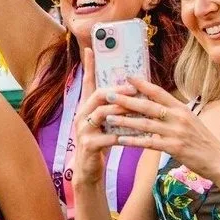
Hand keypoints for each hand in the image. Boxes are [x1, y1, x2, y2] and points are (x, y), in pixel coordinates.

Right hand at [71, 49, 130, 187]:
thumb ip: (113, 108)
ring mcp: (83, 130)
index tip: (90, 49)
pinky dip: (123, 134)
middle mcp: (82, 115)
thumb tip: (131, 92)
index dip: (89, 66)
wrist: (89, 170)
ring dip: (122, 111)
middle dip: (117, 90)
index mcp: (86, 107)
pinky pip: (108, 136)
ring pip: (103, 113)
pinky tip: (135, 135)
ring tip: (138, 110)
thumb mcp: (105, 122)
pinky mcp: (89, 145)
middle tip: (134, 88)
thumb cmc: (101, 142)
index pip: (88, 82)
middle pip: (98, 95)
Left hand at [103, 77, 219, 179]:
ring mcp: (176, 132)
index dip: (142, 84)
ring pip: (145, 124)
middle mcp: (178, 117)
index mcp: (181, 108)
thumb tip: (156, 105)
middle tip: (108, 95)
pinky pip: (149, 143)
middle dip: (126, 100)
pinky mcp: (174, 148)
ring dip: (125, 120)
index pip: (158, 92)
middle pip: (147, 105)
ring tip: (108, 117)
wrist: (219, 160)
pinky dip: (133, 141)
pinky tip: (120, 140)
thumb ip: (174, 113)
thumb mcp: (190, 120)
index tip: (126, 77)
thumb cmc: (203, 141)